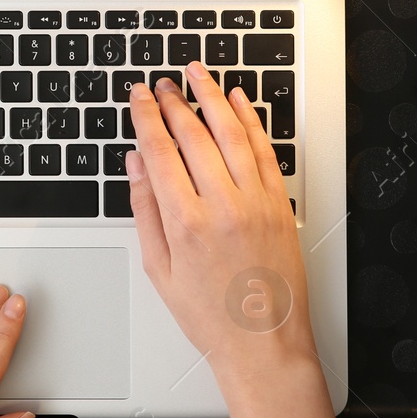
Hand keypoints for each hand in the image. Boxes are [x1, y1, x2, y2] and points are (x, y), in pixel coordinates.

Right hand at [125, 62, 315, 379]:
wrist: (262, 342)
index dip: (146, 117)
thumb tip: (136, 166)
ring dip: (213, 98)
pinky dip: (252, 121)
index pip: (160, 151)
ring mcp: (257, 203)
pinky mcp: (280, 205)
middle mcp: (223, 207)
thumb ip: (145, 210)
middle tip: (162, 84)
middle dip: (174, 102)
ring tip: (198, 75)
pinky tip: (239, 102)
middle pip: (194, 135)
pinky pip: (265, 151)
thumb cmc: (210, 315)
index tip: (139, 96)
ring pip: (232, 134)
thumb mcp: (159, 268)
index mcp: (186, 223)